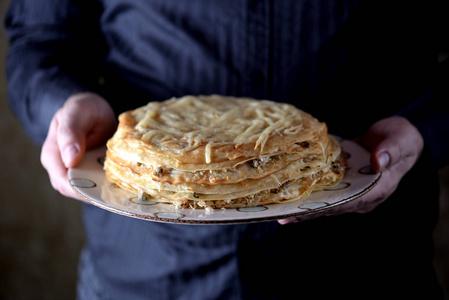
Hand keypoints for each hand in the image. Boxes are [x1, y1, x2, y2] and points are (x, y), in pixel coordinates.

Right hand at [41, 93, 116, 198]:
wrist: (94, 110)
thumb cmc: (83, 109)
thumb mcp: (77, 113)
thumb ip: (70, 133)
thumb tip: (70, 160)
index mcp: (53, 155)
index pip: (63, 181)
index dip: (81, 189)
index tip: (101, 190)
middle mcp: (62, 168)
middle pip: (76, 191)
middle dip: (95, 193)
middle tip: (117, 192)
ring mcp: (77, 173)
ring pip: (88, 191)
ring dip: (104, 191)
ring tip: (122, 190)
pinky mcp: (92, 174)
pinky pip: (99, 186)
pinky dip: (109, 187)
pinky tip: (123, 185)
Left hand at [278, 116, 423, 223]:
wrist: (396, 136)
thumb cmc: (401, 138)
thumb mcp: (401, 140)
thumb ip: (391, 150)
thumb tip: (378, 161)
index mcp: (377, 189)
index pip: (349, 202)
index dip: (328, 207)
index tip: (306, 212)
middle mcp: (362, 196)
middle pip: (332, 207)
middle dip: (308, 213)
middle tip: (283, 216)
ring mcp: (351, 191)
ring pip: (325, 202)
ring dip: (304, 208)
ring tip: (280, 212)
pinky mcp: (343, 183)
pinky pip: (323, 192)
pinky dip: (307, 195)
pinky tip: (288, 197)